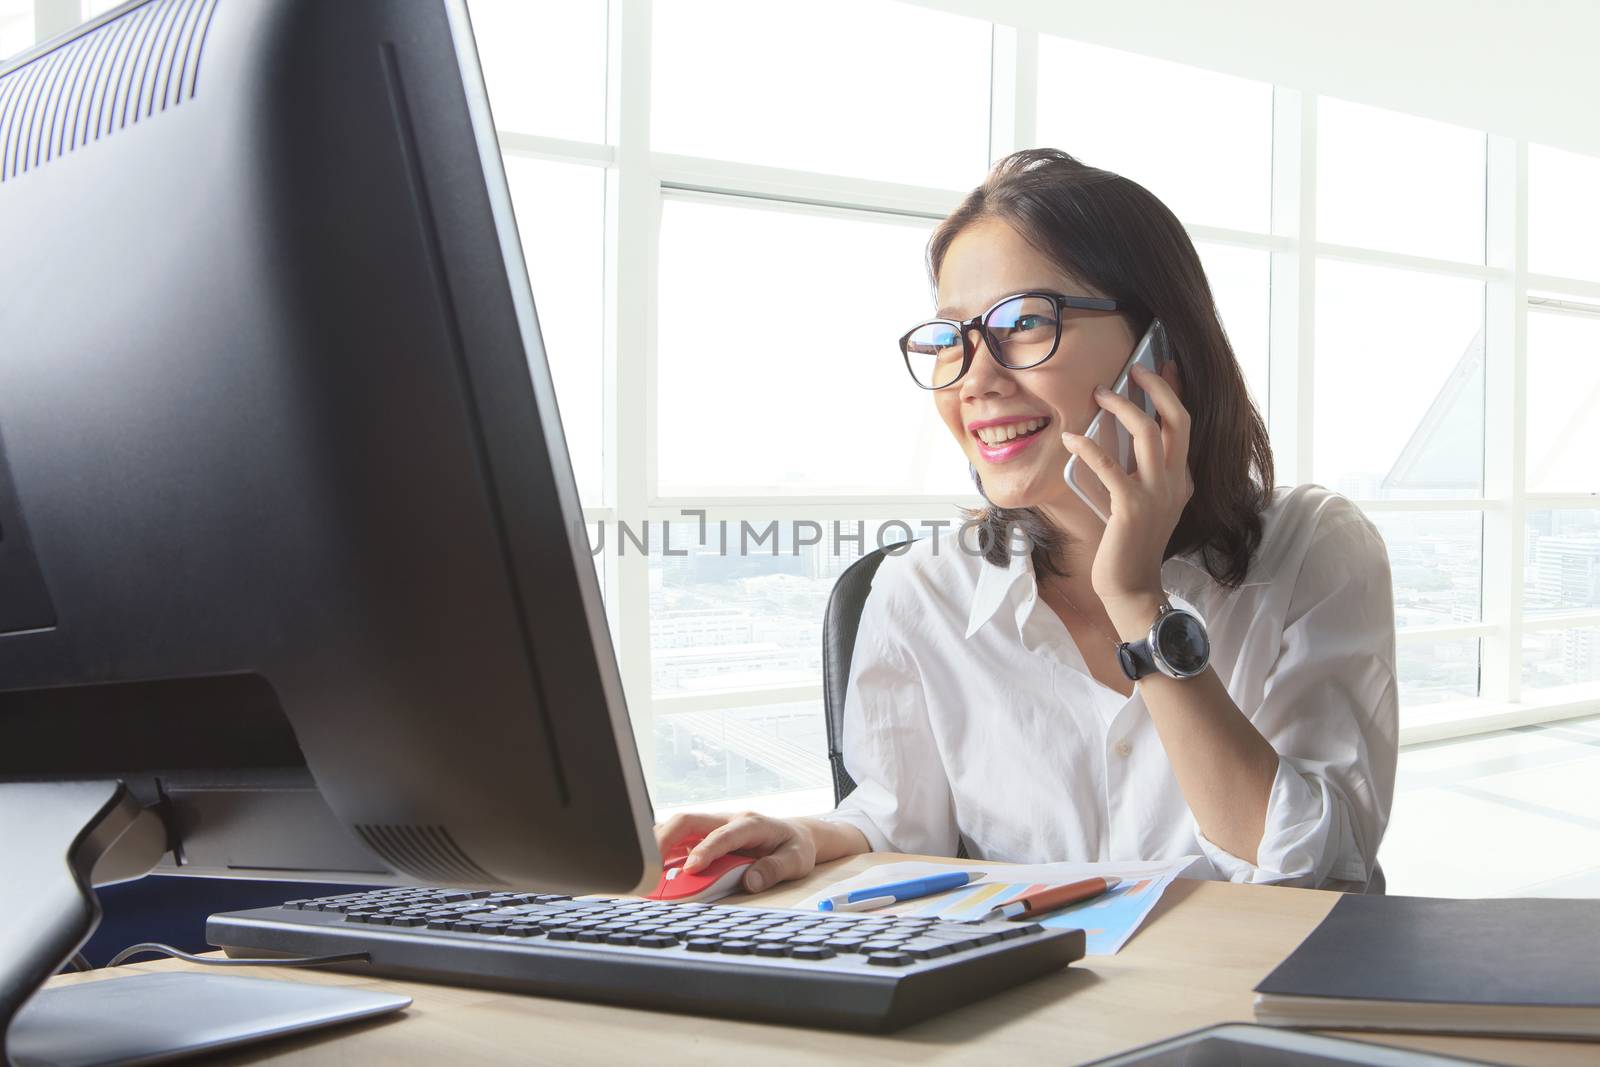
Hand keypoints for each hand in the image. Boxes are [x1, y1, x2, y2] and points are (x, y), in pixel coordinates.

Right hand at [654, 811, 817, 894]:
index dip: (705, 851)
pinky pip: (678, 838)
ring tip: (644, 868)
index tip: (690, 870)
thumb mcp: (795, 860)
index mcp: (751, 823)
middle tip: (649, 866)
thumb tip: (750, 882)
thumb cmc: (794, 846)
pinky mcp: (704, 836)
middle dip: (664, 839)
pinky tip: (652, 867)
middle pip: (688, 820)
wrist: (796, 834)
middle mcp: (727, 819)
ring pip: (678, 826)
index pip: (723, 833)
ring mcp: (713, 826)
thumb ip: (774, 870)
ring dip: (658, 844)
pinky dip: (662, 850)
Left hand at [1059, 361, 1192, 636]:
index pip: (1184, 425)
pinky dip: (1089, 447)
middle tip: (1135, 369)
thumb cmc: (1129, 544)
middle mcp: (1175, 482)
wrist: (1132, 587)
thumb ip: (1140, 474)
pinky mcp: (1131, 507)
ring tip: (1099, 395)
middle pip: (1177, 419)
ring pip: (1147, 433)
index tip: (1165, 365)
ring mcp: (1156, 494)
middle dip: (1158, 387)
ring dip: (1122, 407)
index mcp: (1181, 479)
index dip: (1175, 392)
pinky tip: (1072, 438)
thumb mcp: (1144, 503)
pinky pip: (1110, 466)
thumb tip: (1116, 438)